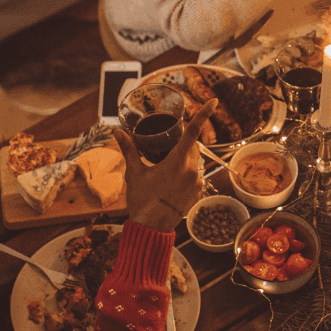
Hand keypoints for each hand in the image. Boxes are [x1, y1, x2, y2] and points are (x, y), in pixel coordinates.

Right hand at [115, 101, 215, 232]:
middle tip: (168, 144)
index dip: (204, 115)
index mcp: (177, 161)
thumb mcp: (134, 173)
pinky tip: (172, 181)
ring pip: (195, 161)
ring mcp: (196, 182)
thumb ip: (129, 150)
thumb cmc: (142, 200)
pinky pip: (195, 175)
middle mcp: (191, 169)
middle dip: (184, 141)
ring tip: (166, 166)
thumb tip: (116, 132)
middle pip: (194, 146)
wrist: (151, 228)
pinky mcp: (197, 192)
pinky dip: (186, 173)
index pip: (193, 132)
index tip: (214, 102)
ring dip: (184, 158)